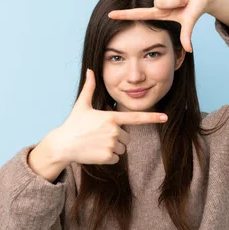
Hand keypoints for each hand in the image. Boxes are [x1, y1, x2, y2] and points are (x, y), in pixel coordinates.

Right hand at [54, 69, 168, 164]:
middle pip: (127, 137)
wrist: (63, 145)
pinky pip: (117, 159)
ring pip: (122, 149)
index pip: (136, 117)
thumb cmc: (73, 124)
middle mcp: (114, 130)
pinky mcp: (107, 157)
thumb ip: (89, 88)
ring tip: (96, 143)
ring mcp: (111, 144)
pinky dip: (108, 158)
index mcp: (111, 117)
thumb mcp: (81, 105)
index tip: (165, 117)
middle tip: (100, 136)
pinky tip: (95, 152)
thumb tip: (90, 70)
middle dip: (117, 138)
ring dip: (113, 148)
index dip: (152, 117)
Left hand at [107, 0, 217, 52]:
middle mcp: (159, 0)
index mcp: (160, 12)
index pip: (138, 14)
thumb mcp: (189, 22)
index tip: (110, 15)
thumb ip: (186, 35)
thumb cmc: (196, 8)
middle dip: (175, 1)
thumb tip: (188, 51)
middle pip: (159, 1)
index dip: (124, 15)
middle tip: (185, 1)